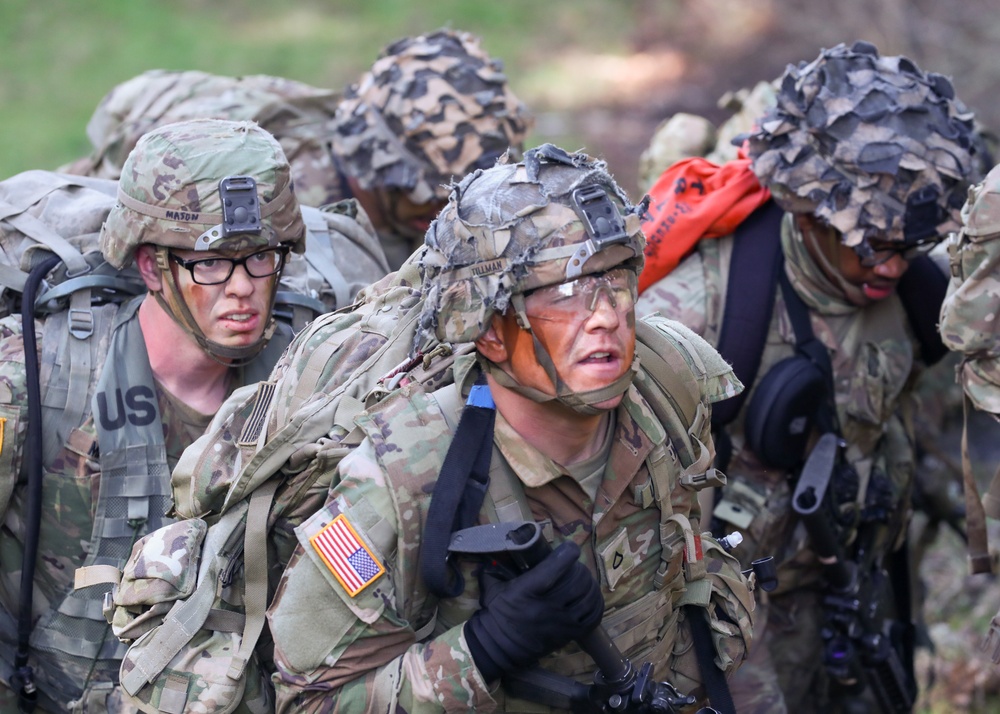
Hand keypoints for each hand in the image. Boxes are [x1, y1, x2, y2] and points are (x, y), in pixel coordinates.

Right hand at [463, 540, 603, 681]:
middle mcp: (547, 606)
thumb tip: (506, 547)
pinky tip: (590, 598)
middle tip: (574, 567)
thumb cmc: (496, 614)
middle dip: (580, 569)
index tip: (569, 548)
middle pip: (578, 581)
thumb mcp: (493, 586)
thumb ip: (498, 565)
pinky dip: (596, 604)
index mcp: (527, 591)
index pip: (554, 568)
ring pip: (589, 598)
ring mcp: (561, 622)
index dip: (568, 553)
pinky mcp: (569, 635)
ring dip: (590, 585)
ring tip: (583, 581)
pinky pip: (593, 617)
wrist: (499, 648)